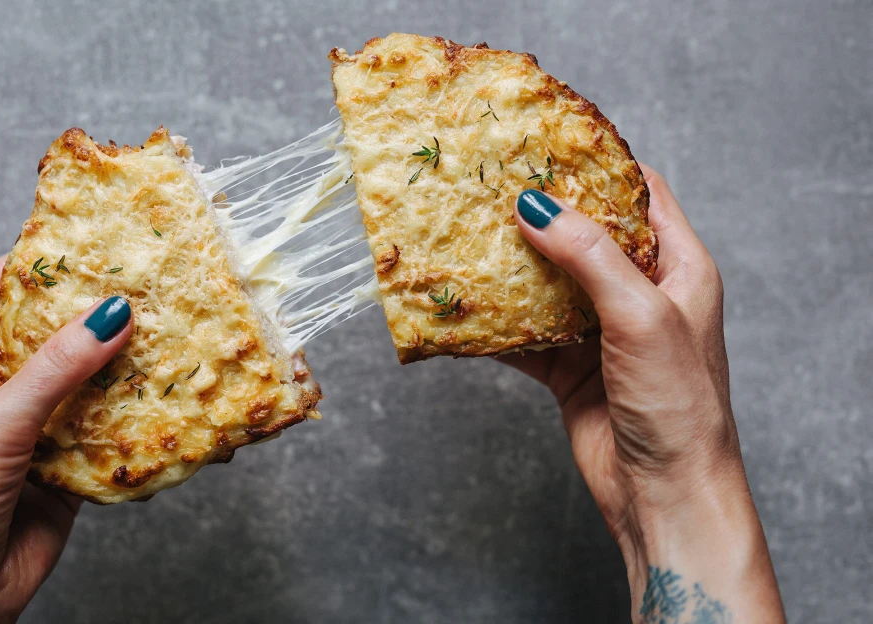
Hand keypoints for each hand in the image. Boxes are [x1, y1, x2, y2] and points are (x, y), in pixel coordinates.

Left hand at [0, 258, 132, 622]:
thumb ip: (57, 368)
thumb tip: (112, 312)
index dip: (34, 260)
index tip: (86, 237)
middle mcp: (1, 392)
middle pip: (52, 334)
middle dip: (95, 311)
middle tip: (148, 283)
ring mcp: (37, 430)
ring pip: (87, 383)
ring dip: (122, 366)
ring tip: (172, 333)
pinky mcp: (67, 469)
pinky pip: (106, 432)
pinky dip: (134, 418)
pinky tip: (168, 400)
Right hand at [500, 166, 784, 621]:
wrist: (665, 496)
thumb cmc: (678, 406)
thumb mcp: (640, 316)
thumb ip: (589, 256)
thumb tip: (535, 205)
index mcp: (679, 269)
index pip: (641, 196)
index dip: (598, 165)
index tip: (546, 143)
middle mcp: (640, 294)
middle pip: (585, 236)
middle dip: (541, 213)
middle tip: (490, 187)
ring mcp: (602, 332)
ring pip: (548, 284)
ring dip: (511, 268)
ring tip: (466, 238)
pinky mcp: (570, 369)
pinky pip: (526, 335)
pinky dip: (496, 324)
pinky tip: (464, 309)